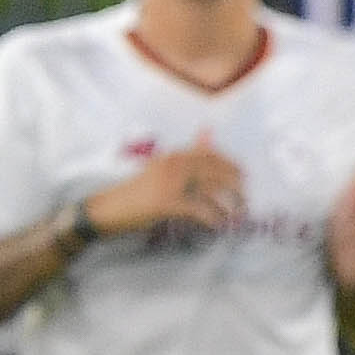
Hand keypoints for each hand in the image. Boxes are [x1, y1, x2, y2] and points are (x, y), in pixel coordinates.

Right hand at [84, 138, 246, 242]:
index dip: (230, 164)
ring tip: (237, 214)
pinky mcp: (167, 203)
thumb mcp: (161, 168)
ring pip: (211, 190)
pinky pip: (200, 209)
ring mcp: (170, 184)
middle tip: (246, 198)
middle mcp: (173, 165)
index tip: (244, 174)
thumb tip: (209, 130)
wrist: (109, 208)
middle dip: (235, 184)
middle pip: (215, 170)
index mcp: (172, 156)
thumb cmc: (137, 190)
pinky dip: (213, 217)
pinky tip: (218, 224)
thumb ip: (187, 153)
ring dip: (228, 204)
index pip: (209, 154)